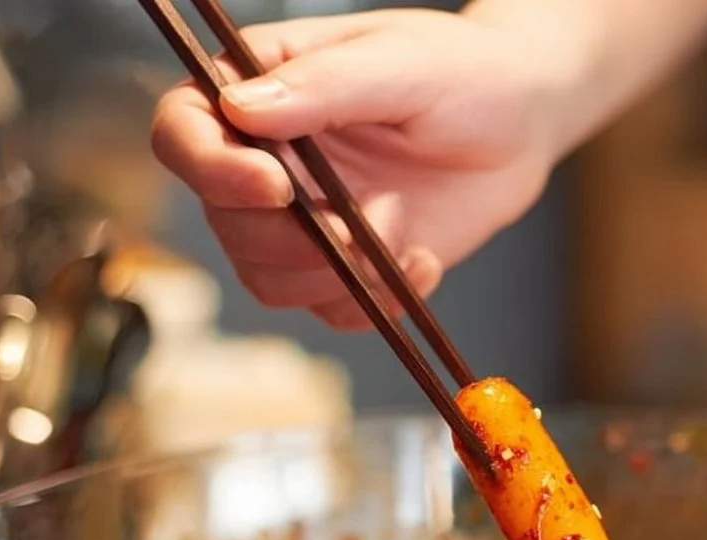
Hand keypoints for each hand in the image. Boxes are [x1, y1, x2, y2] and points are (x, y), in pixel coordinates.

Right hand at [150, 8, 563, 328]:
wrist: (523, 122)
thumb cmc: (464, 71)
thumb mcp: (400, 63)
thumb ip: (324, 86)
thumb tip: (241, 108)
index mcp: (259, 88)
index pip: (183, 130)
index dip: (213, 169)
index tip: (276, 188)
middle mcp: (265, 158)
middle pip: (224, 221)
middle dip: (291, 239)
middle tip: (358, 227)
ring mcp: (303, 218)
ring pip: (268, 278)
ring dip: (333, 277)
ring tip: (399, 243)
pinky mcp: (345, 265)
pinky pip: (329, 309)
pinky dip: (373, 302)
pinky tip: (422, 264)